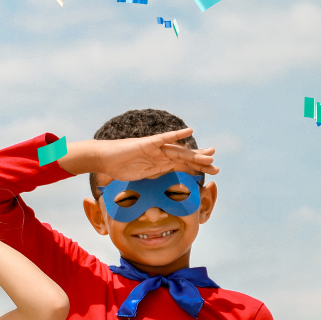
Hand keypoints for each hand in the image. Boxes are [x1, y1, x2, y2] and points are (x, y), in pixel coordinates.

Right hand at [91, 128, 218, 180]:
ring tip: (210, 154)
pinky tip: (189, 131)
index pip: (182, 164)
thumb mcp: (141, 176)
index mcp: (160, 163)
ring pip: (179, 151)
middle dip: (201, 162)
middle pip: (185, 158)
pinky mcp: (147, 143)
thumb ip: (153, 176)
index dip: (196, 167)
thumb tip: (164, 188)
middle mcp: (160, 154)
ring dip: (194, 153)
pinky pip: (164, 138)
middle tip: (216, 168)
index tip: (210, 171)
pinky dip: (176, 135)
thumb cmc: (119, 167)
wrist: (104, 159)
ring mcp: (155, 148)